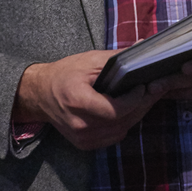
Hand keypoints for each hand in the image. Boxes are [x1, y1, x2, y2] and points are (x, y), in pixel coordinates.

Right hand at [13, 50, 161, 150]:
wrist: (39, 94)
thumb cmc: (64, 74)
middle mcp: (79, 124)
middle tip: (152, 89)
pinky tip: (126, 110)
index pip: (115, 110)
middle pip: (122, 122)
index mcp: (78, 101)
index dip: (134, 99)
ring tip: (141, 98)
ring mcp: (81, 138)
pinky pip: (113, 138)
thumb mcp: (89, 61)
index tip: (142, 85)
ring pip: (121, 131)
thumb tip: (143, 47)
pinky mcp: (84, 144)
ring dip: (135, 115)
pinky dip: (123, 125)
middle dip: (141, 105)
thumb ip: (117, 58)